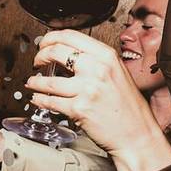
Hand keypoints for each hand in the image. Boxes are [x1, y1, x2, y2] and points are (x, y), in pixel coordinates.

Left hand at [26, 31, 170, 170]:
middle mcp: (97, 69)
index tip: (45, 44)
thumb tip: (68, 54)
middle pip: (56, 52)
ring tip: (32, 83)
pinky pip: (50, 102)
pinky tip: (38, 98)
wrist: (137, 134)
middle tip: (37, 61)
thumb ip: (96, 61)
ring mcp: (87, 89)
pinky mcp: (79, 109)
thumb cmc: (129, 107)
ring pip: (49, 80)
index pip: (70, 36)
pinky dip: (40, 100)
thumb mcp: (117, 73)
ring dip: (35, 82)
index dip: (51, 38)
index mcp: (107, 56)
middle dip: (40, 55)